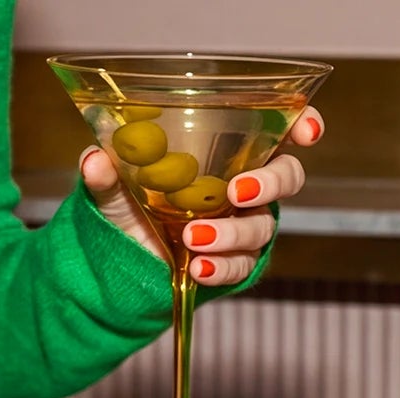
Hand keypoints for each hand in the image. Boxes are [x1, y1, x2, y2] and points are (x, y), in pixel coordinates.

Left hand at [79, 107, 321, 286]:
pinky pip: (241, 266)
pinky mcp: (234, 262)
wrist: (123, 259)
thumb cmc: (132, 206)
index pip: (281, 132)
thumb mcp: (116, 188)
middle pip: (287, 178)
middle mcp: (246, 187)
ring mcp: (244, 226)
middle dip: (270, 182)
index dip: (303, 126)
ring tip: (194, 239)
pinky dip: (221, 267)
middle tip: (236, 191)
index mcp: (230, 154)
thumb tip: (94, 159)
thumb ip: (108, 175)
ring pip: (261, 226)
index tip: (306, 130)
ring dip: (232, 231)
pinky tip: (198, 268)